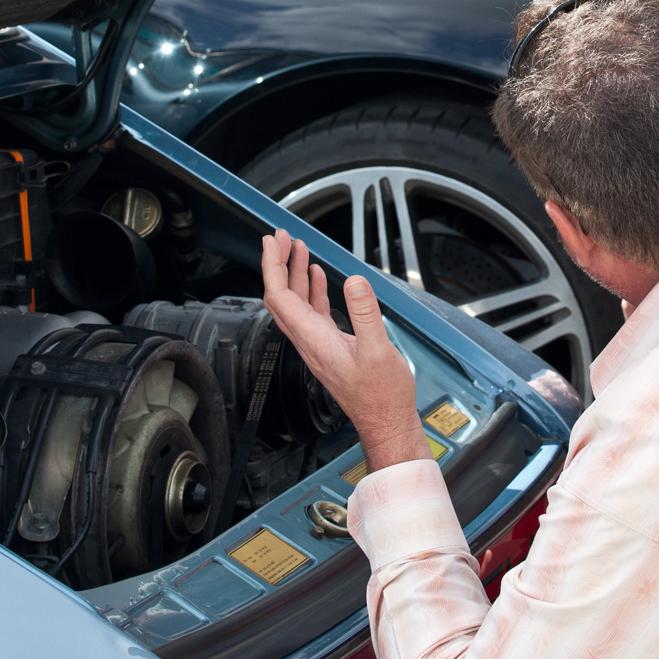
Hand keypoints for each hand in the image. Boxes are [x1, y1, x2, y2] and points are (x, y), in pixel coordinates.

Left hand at [259, 230, 429, 471]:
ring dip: (294, 273)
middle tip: (282, 237)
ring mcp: (318, 344)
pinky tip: (318, 277)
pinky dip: (312, 290)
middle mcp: (309, 341)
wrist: (386, 421)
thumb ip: (365, 314)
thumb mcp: (378, 350)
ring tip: (298, 249)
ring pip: (296, 303)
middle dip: (279, 264)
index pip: (280, 296)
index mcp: (314, 339)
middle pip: (281, 296)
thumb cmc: (381, 395)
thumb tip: (354, 281)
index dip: (273, 266)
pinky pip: (312, 312)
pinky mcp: (330, 346)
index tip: (273, 242)